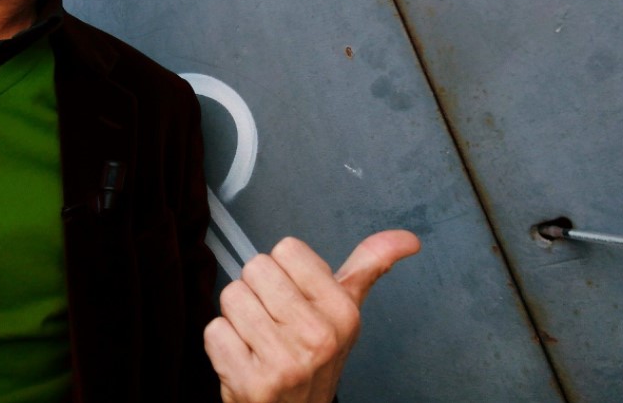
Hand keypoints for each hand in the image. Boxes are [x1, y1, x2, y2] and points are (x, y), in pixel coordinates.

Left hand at [203, 230, 419, 402]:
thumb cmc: (315, 358)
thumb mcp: (344, 312)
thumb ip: (368, 266)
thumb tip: (408, 239)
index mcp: (342, 311)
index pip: (286, 249)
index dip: (284, 271)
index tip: (294, 297)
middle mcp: (318, 336)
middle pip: (256, 268)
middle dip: (258, 291)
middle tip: (273, 321)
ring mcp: (285, 362)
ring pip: (232, 296)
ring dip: (237, 318)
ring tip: (258, 340)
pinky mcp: (251, 382)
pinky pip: (214, 330)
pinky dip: (222, 344)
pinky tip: (244, 359)